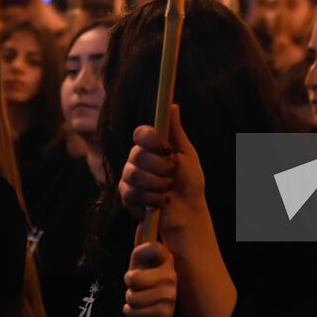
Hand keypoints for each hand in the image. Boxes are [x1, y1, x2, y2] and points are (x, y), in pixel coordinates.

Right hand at [118, 105, 205, 236]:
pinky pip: (131, 193)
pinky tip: (161, 202)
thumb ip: (176, 131)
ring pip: (133, 174)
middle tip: (172, 174)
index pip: (140, 134)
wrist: (188, 212)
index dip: (150, 139)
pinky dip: (151, 198)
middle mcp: (137, 160)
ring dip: (156, 184)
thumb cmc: (189, 181)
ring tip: (168, 190)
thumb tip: (172, 105)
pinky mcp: (127, 197)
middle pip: (136, 154)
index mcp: (151, 147)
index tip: (165, 148)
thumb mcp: (186, 154)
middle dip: (159, 167)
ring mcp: (130, 178)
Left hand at [123, 229, 176, 316]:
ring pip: (133, 297)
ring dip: (130, 300)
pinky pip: (136, 311)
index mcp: (166, 257)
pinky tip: (140, 311)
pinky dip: (132, 313)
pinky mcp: (166, 313)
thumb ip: (141, 245)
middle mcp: (172, 274)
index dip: (140, 254)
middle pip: (134, 278)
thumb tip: (142, 222)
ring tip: (139, 299)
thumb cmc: (147, 284)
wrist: (157, 314)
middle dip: (129, 285)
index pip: (153, 248)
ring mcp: (170, 294)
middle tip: (136, 286)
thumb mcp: (142, 263)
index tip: (138, 263)